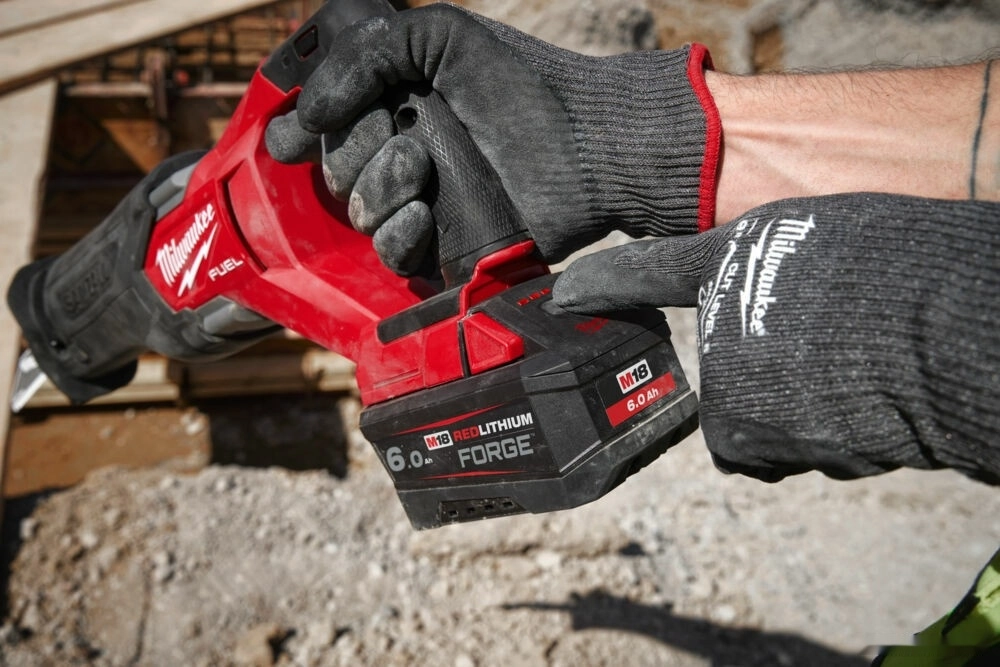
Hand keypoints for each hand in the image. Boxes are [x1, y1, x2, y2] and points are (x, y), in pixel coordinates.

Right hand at [266, 3, 719, 273]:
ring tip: (420, 164)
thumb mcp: (438, 37)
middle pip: (334, 170)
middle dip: (352, 153)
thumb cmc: (519, 82)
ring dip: (377, 187)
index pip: (324, 126)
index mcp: (395, 106)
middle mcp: (400, 155)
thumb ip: (364, 54)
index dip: (299, 131)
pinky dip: (396, 233)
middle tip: (402, 136)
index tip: (288, 138)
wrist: (584, 143)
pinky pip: (392, 254)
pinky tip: (420, 211)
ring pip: (359, 212)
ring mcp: (422, 204)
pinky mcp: (444, 248)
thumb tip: (304, 112)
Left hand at [555, 193, 999, 483]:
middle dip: (780, 376)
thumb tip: (786, 299)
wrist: (939, 331)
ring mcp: (724, 379)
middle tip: (840, 359)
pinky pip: (786, 449)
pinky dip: (823, 442)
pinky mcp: (745, 438)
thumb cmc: (903, 273)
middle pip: (736, 367)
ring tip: (861, 378)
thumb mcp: (838, 246)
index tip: (564, 295)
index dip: (606, 282)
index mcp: (734, 256)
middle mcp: (713, 318)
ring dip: (811, 410)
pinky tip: (862, 414)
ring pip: (769, 413)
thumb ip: (791, 268)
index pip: (650, 268)